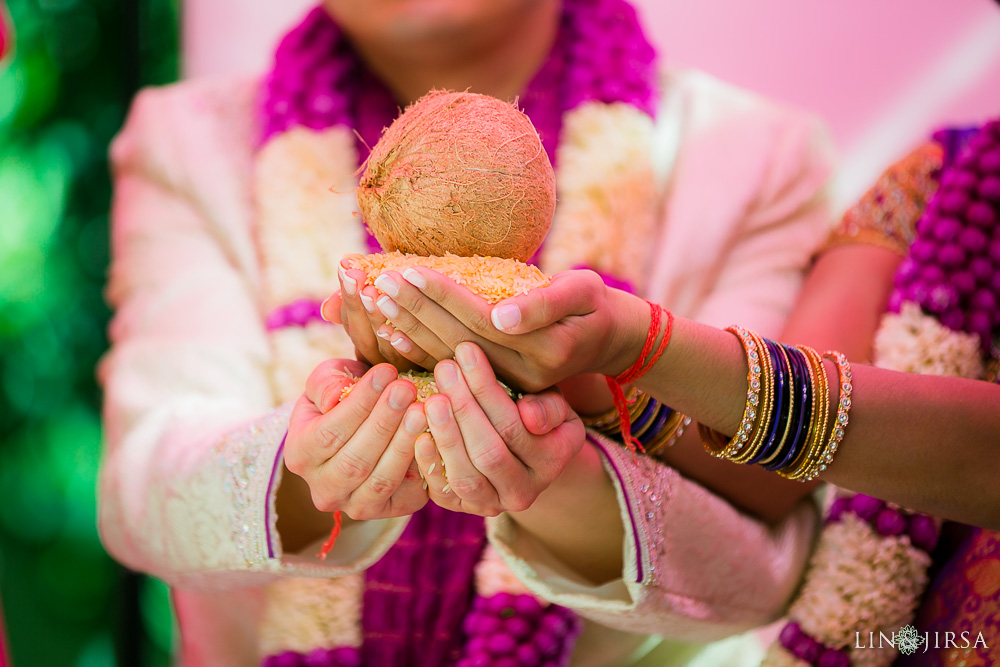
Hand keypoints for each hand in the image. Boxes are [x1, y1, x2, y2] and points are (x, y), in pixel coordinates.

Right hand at [284, 359, 429, 519]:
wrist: (360, 431)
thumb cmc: (342, 398)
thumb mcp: (327, 381)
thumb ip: (327, 383)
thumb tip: (338, 394)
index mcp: (300, 456)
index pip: (329, 433)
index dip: (359, 403)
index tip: (386, 372)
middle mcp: (324, 489)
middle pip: (355, 461)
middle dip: (384, 422)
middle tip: (407, 389)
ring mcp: (355, 506)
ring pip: (380, 480)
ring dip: (403, 444)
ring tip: (421, 410)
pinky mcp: (389, 511)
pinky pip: (407, 494)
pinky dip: (421, 466)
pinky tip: (433, 436)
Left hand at [322, 267, 646, 392]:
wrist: (608, 340)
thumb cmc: (595, 306)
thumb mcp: (584, 292)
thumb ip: (546, 303)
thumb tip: (502, 316)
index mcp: (542, 349)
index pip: (478, 317)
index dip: (440, 294)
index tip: (405, 270)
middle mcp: (521, 374)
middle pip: (455, 339)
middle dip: (415, 309)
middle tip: (377, 281)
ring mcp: (508, 384)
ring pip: (448, 356)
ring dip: (409, 329)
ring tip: (376, 300)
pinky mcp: (498, 385)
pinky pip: (453, 369)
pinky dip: (419, 350)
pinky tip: (389, 335)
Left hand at [414, 341, 585, 516]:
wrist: (520, 449)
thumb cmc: (532, 410)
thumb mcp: (550, 401)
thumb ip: (548, 406)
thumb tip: (529, 416)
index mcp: (553, 460)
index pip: (514, 426)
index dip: (487, 389)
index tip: (466, 351)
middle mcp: (525, 492)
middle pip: (489, 452)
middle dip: (463, 407)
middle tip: (444, 369)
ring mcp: (492, 504)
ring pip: (466, 477)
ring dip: (446, 436)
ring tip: (430, 398)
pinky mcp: (461, 508)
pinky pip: (443, 492)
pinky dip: (429, 463)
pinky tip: (417, 433)